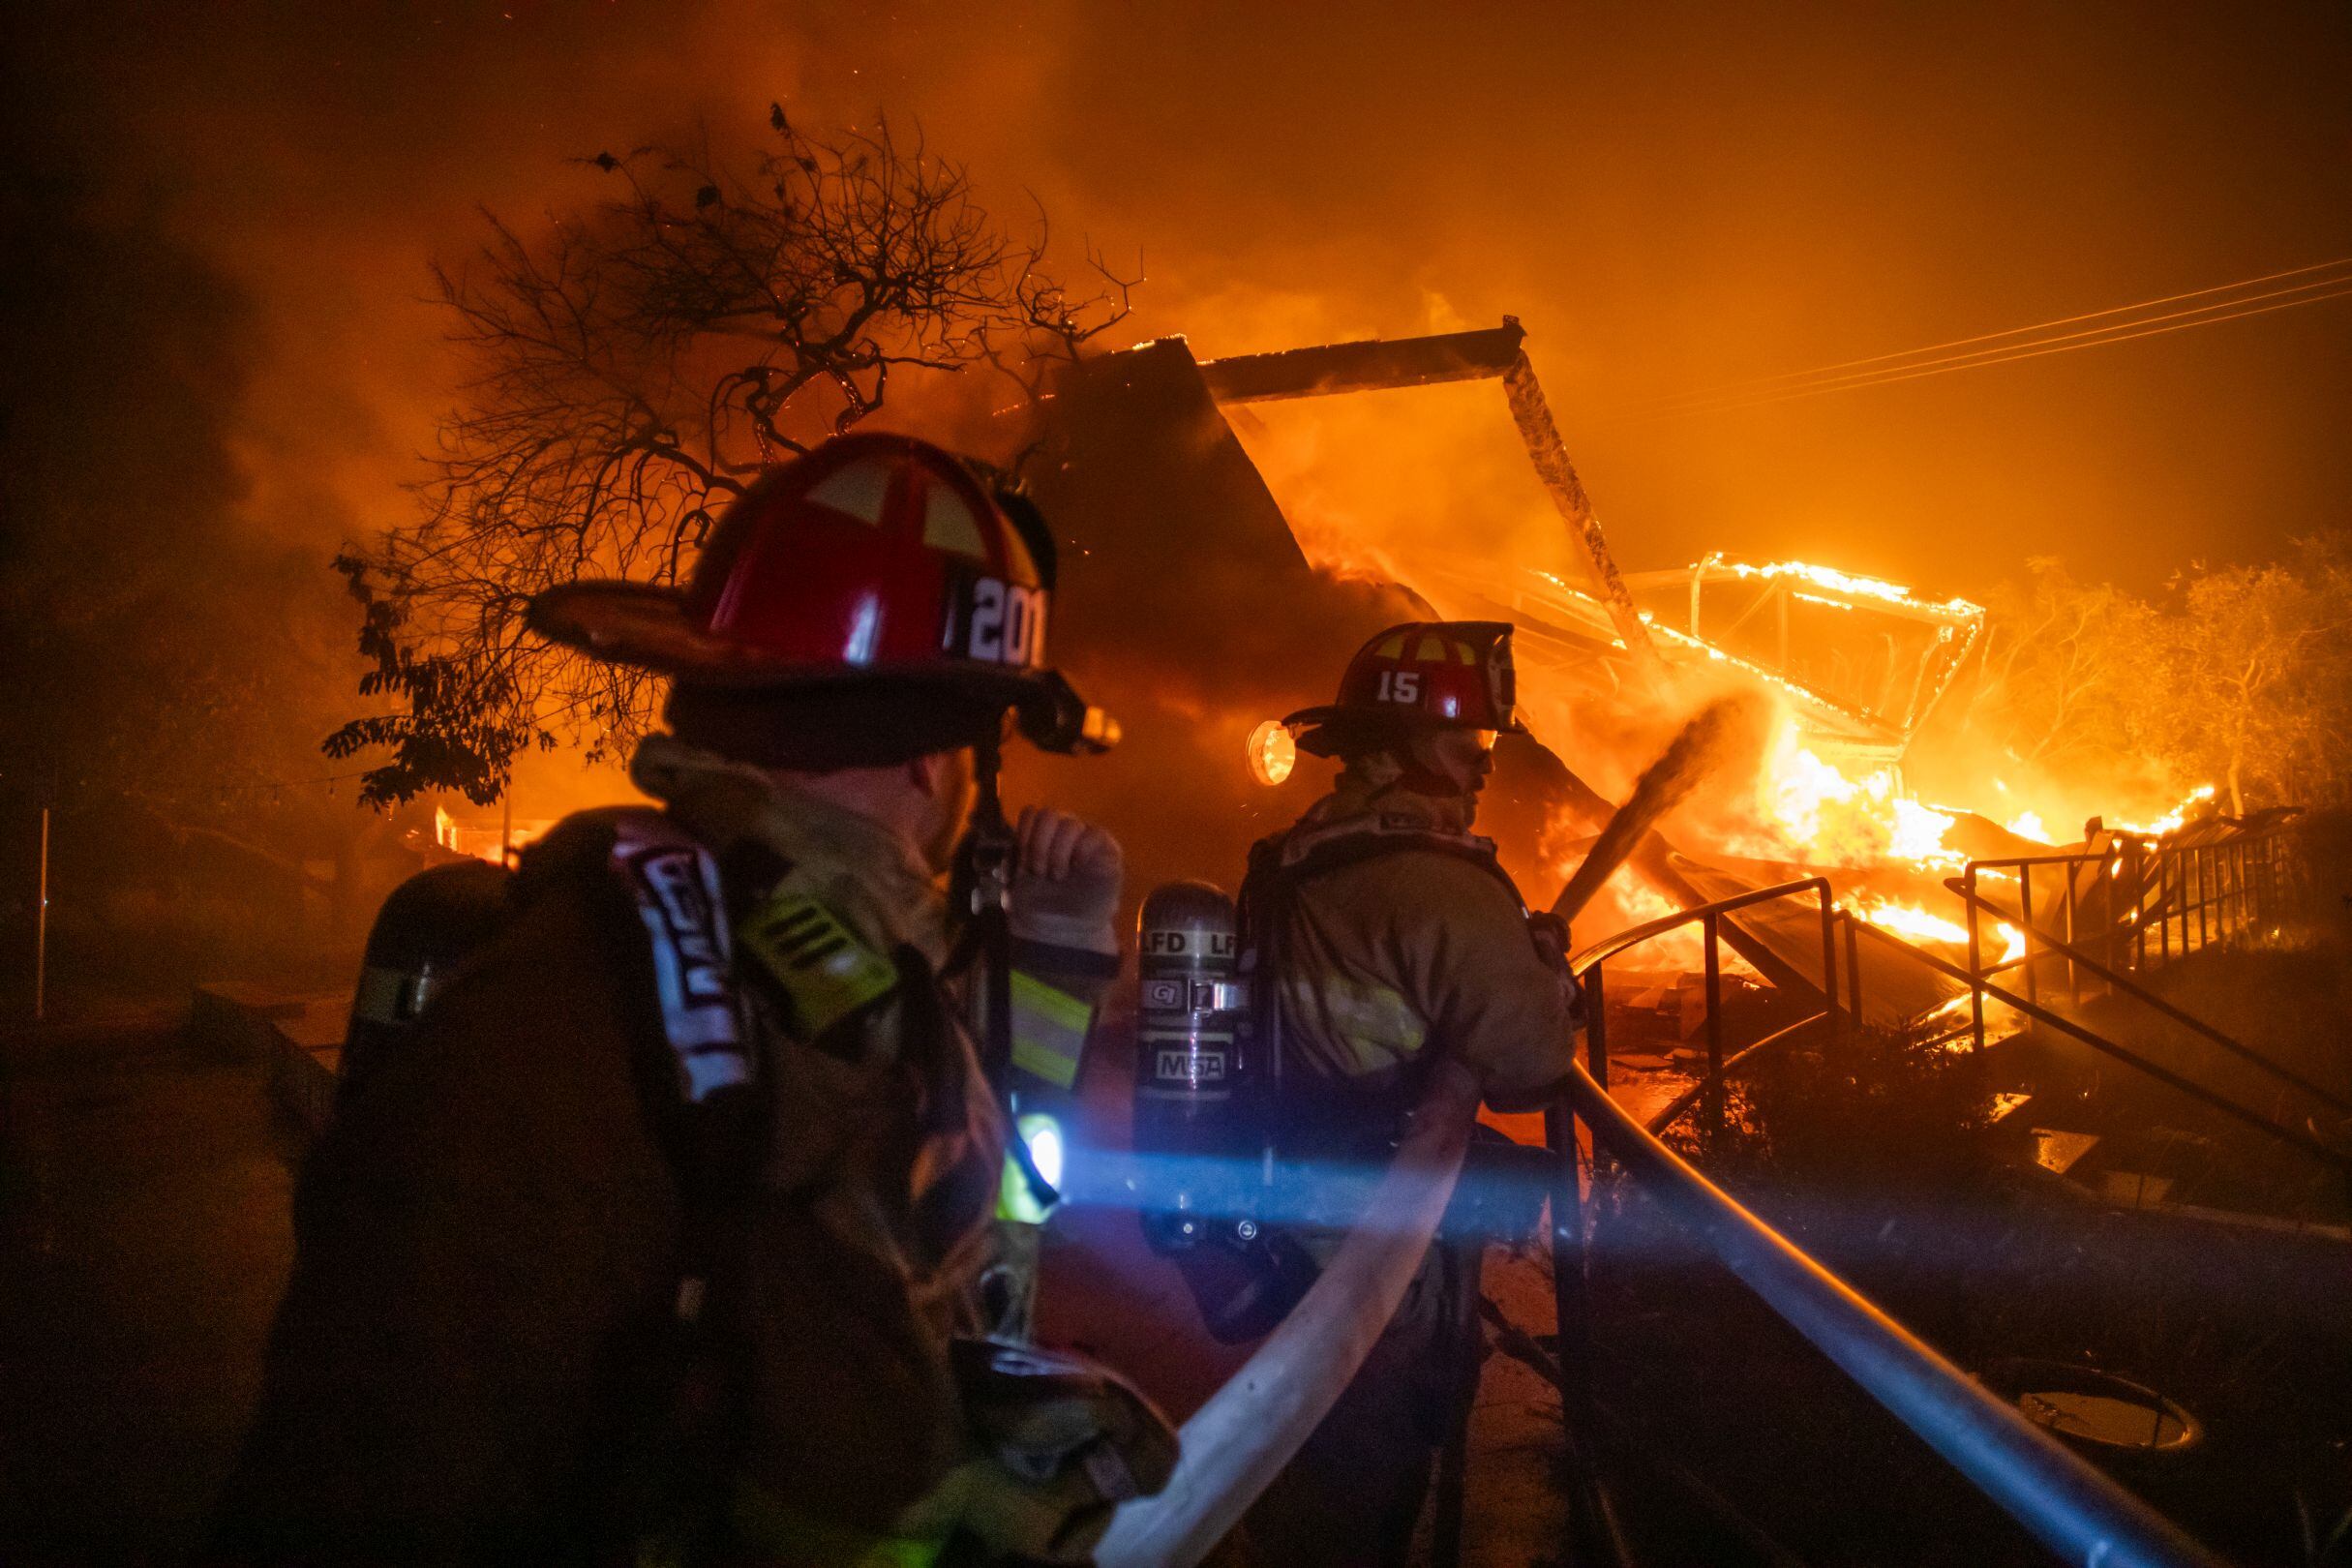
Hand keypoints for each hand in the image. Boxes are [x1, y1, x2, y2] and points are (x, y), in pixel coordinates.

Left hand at [1009, 805, 1122, 955]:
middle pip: (1048, 814)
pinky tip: (1075, 868)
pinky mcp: (1106, 850)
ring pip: (1070, 823)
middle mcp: (1062, 832)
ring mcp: (1085, 839)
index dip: (1024, 835)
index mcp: (1040, 835)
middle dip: (1039, 845)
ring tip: (1056, 877)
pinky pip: (1094, 834)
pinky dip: (1081, 850)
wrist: (1063, 931)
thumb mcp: (1013, 884)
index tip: (1022, 863)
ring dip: (1057, 852)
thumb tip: (1014, 847)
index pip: (1031, 814)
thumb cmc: (1039, 905)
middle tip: (1039, 872)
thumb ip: (1011, 861)